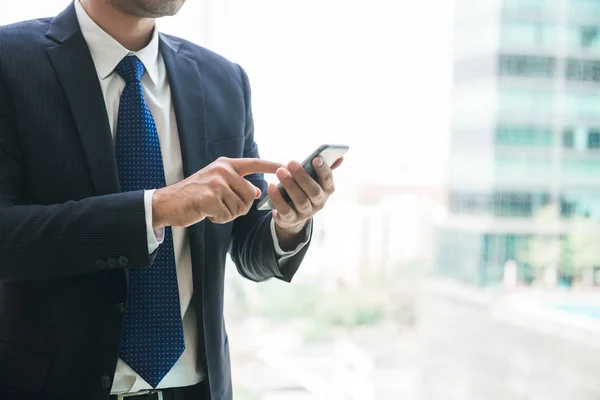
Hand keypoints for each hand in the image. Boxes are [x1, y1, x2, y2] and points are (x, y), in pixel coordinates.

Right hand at [152, 157, 281, 227]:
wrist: (167, 203)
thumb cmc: (194, 195)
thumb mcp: (216, 184)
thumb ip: (237, 185)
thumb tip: (256, 192)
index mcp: (226, 164)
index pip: (254, 163)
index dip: (271, 165)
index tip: (286, 165)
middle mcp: (223, 170)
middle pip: (249, 194)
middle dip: (239, 206)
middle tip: (220, 206)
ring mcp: (216, 183)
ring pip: (240, 208)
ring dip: (227, 214)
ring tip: (211, 208)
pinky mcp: (210, 198)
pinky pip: (227, 215)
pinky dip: (218, 219)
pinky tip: (206, 212)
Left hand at [270, 156, 342, 241]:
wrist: (294, 214)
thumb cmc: (305, 189)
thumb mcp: (314, 179)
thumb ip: (323, 168)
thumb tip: (340, 157)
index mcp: (326, 189)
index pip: (327, 179)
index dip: (323, 169)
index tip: (316, 158)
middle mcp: (319, 202)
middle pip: (314, 191)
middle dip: (302, 177)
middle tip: (291, 162)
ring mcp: (306, 213)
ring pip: (300, 201)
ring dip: (290, 185)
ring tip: (280, 171)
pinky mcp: (291, 219)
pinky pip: (285, 210)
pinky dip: (277, 198)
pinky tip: (271, 186)